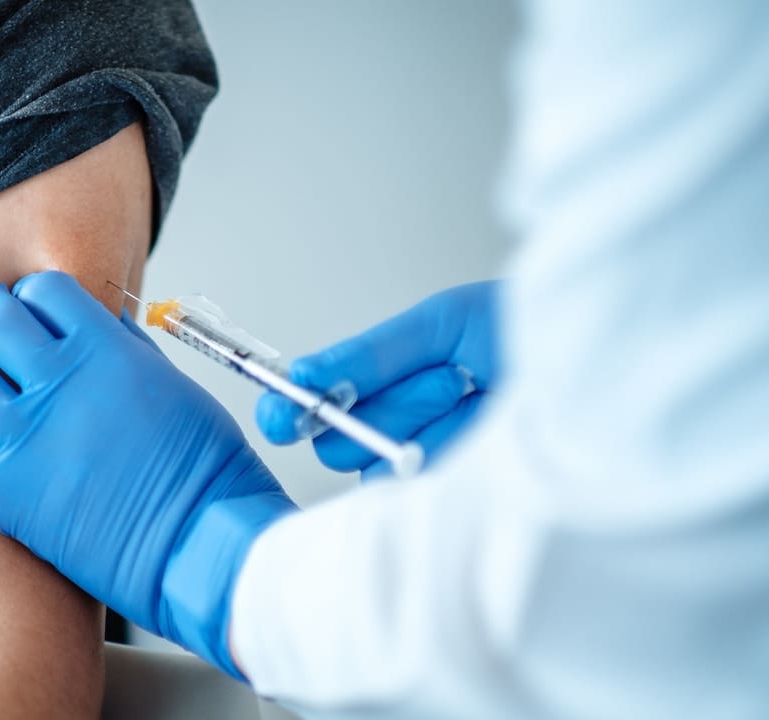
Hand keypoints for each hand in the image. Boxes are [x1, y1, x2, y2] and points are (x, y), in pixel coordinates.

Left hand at [0, 271, 294, 677]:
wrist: (201, 538)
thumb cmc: (205, 466)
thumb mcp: (178, 385)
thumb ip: (132, 351)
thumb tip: (105, 326)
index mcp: (105, 350)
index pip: (46, 292)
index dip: (36, 293)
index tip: (34, 304)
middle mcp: (59, 384)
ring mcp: (28, 439)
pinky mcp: (8, 495)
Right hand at [256, 281, 500, 477]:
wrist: (599, 364)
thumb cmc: (523, 332)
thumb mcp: (441, 326)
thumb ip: (370, 354)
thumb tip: (306, 376)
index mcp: (380, 381)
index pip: (315, 404)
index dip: (293, 410)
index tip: (285, 416)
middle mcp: (392, 428)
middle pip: (339, 442)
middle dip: (393, 406)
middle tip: (449, 379)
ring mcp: (420, 468)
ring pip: (379, 467)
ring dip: (432, 423)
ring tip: (482, 396)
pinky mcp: (450, 501)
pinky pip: (419, 491)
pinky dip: (453, 453)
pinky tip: (490, 433)